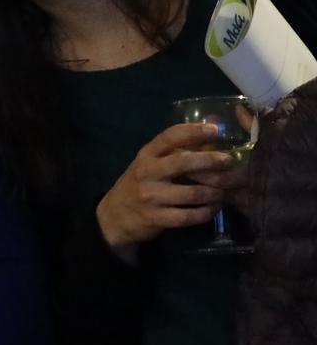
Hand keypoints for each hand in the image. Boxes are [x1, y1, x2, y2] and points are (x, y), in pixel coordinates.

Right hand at [96, 122, 233, 249]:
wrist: (115, 216)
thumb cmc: (140, 184)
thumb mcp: (151, 164)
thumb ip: (179, 150)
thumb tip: (213, 126)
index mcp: (146, 155)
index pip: (169, 137)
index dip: (193, 131)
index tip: (215, 130)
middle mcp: (147, 172)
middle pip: (183, 162)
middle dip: (210, 161)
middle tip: (230, 162)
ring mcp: (150, 196)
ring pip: (192, 193)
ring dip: (215, 192)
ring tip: (226, 191)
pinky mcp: (156, 218)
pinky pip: (188, 216)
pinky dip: (206, 212)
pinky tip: (214, 209)